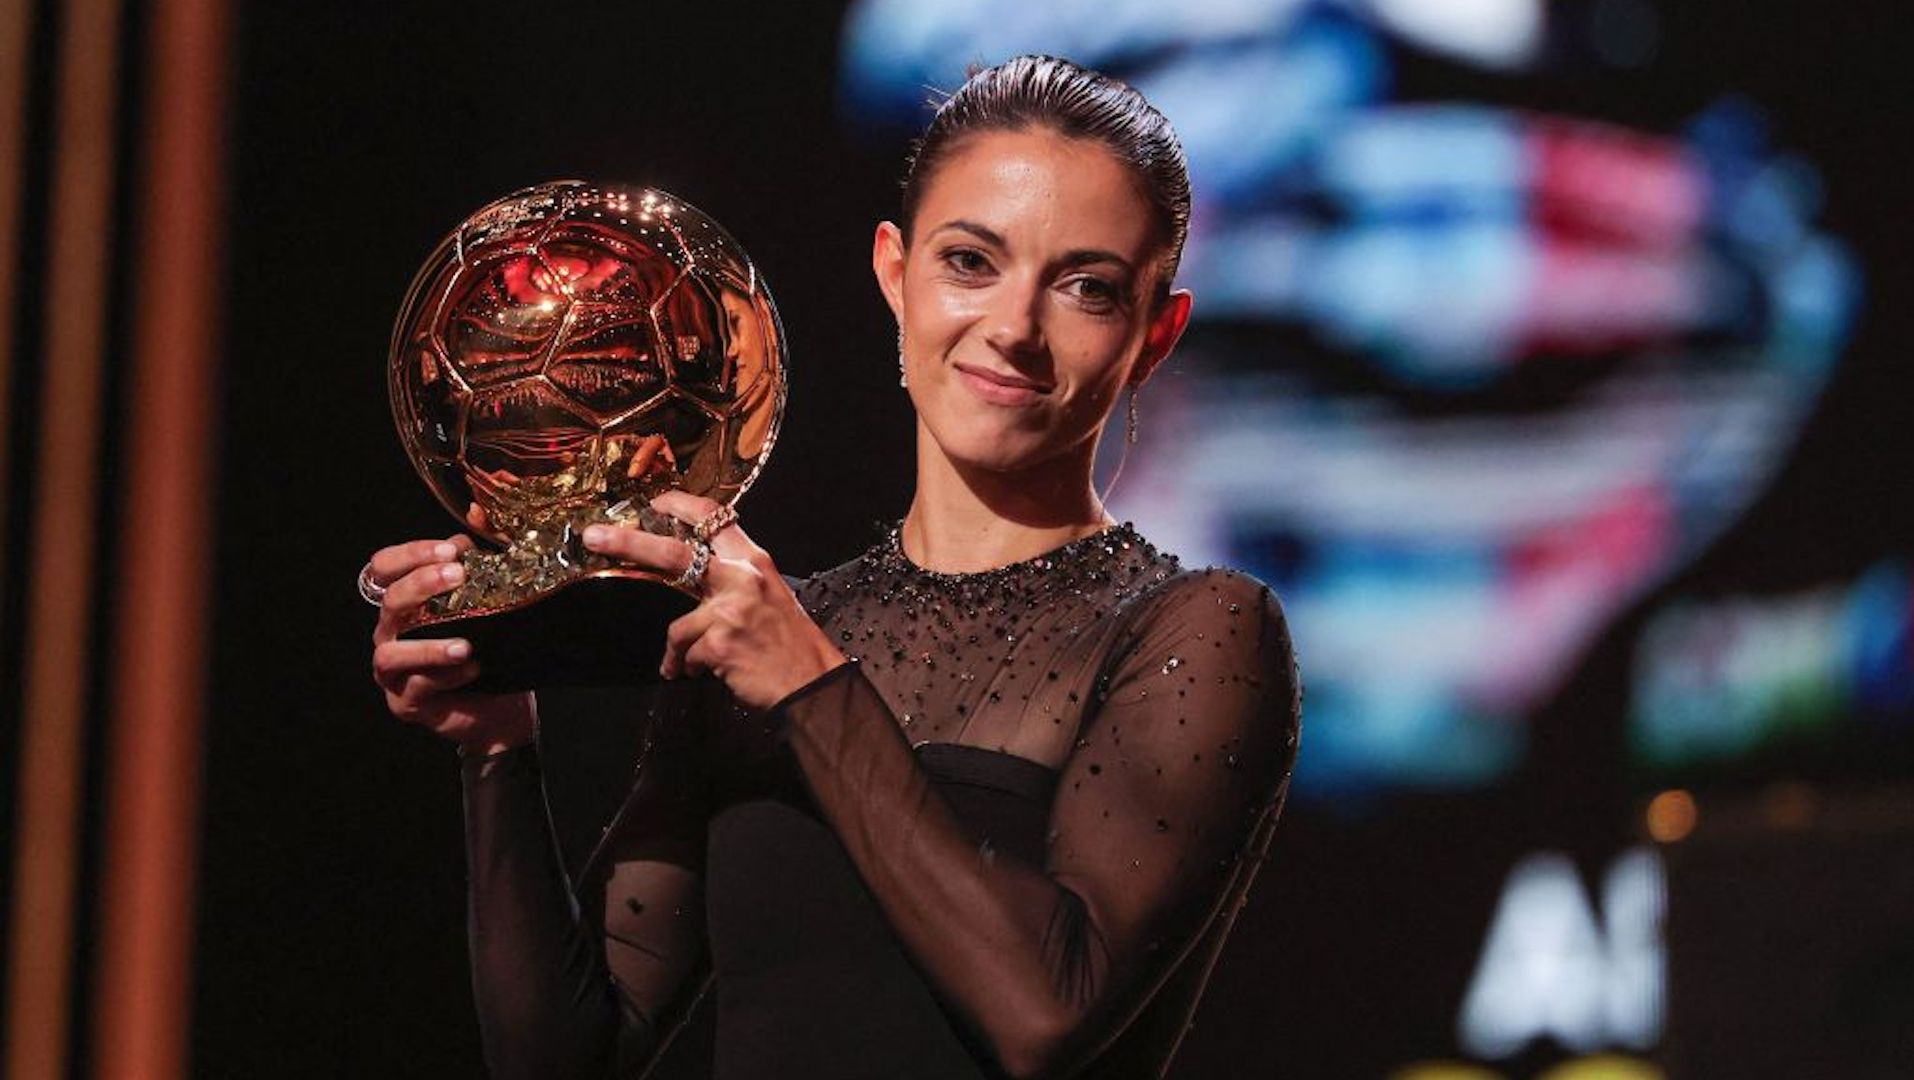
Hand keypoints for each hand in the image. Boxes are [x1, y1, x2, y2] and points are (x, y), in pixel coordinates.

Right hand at [367, 535, 535, 754]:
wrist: (501, 709)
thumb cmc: (489, 649)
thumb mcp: (489, 600)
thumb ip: (479, 558)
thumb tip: (477, 512)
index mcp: (404, 604)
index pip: (384, 568)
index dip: (410, 554)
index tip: (450, 549)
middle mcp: (392, 633)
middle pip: (390, 603)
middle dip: (421, 585)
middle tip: (457, 576)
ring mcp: (394, 671)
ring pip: (393, 652)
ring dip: (429, 646)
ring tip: (465, 643)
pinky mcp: (406, 702)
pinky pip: (418, 688)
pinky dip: (445, 677)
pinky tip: (472, 668)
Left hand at [581, 492, 846, 709]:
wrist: (811, 681)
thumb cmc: (789, 642)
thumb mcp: (769, 595)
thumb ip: (732, 578)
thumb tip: (692, 572)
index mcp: (754, 560)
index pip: (714, 517)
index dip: (679, 504)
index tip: (654, 502)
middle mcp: (741, 577)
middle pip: (672, 553)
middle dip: (628, 542)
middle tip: (594, 537)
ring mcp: (729, 610)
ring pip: (678, 626)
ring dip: (683, 650)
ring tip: (693, 663)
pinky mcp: (718, 644)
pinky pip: (686, 656)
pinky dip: (690, 667)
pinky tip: (710, 672)